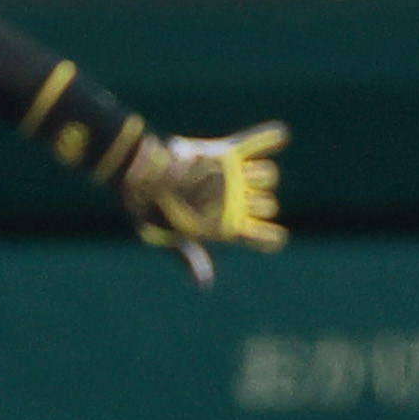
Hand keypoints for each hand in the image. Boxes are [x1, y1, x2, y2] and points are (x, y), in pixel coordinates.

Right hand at [122, 122, 288, 287]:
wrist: (138, 176)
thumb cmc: (151, 214)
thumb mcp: (168, 239)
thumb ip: (190, 256)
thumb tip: (205, 284)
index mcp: (224, 227)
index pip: (259, 237)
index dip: (269, 237)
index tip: (277, 237)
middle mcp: (233, 202)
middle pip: (266, 203)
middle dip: (259, 202)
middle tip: (238, 200)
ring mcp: (231, 176)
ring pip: (264, 174)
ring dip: (260, 173)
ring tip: (242, 174)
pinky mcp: (224, 152)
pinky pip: (252, 143)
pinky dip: (268, 138)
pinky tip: (280, 135)